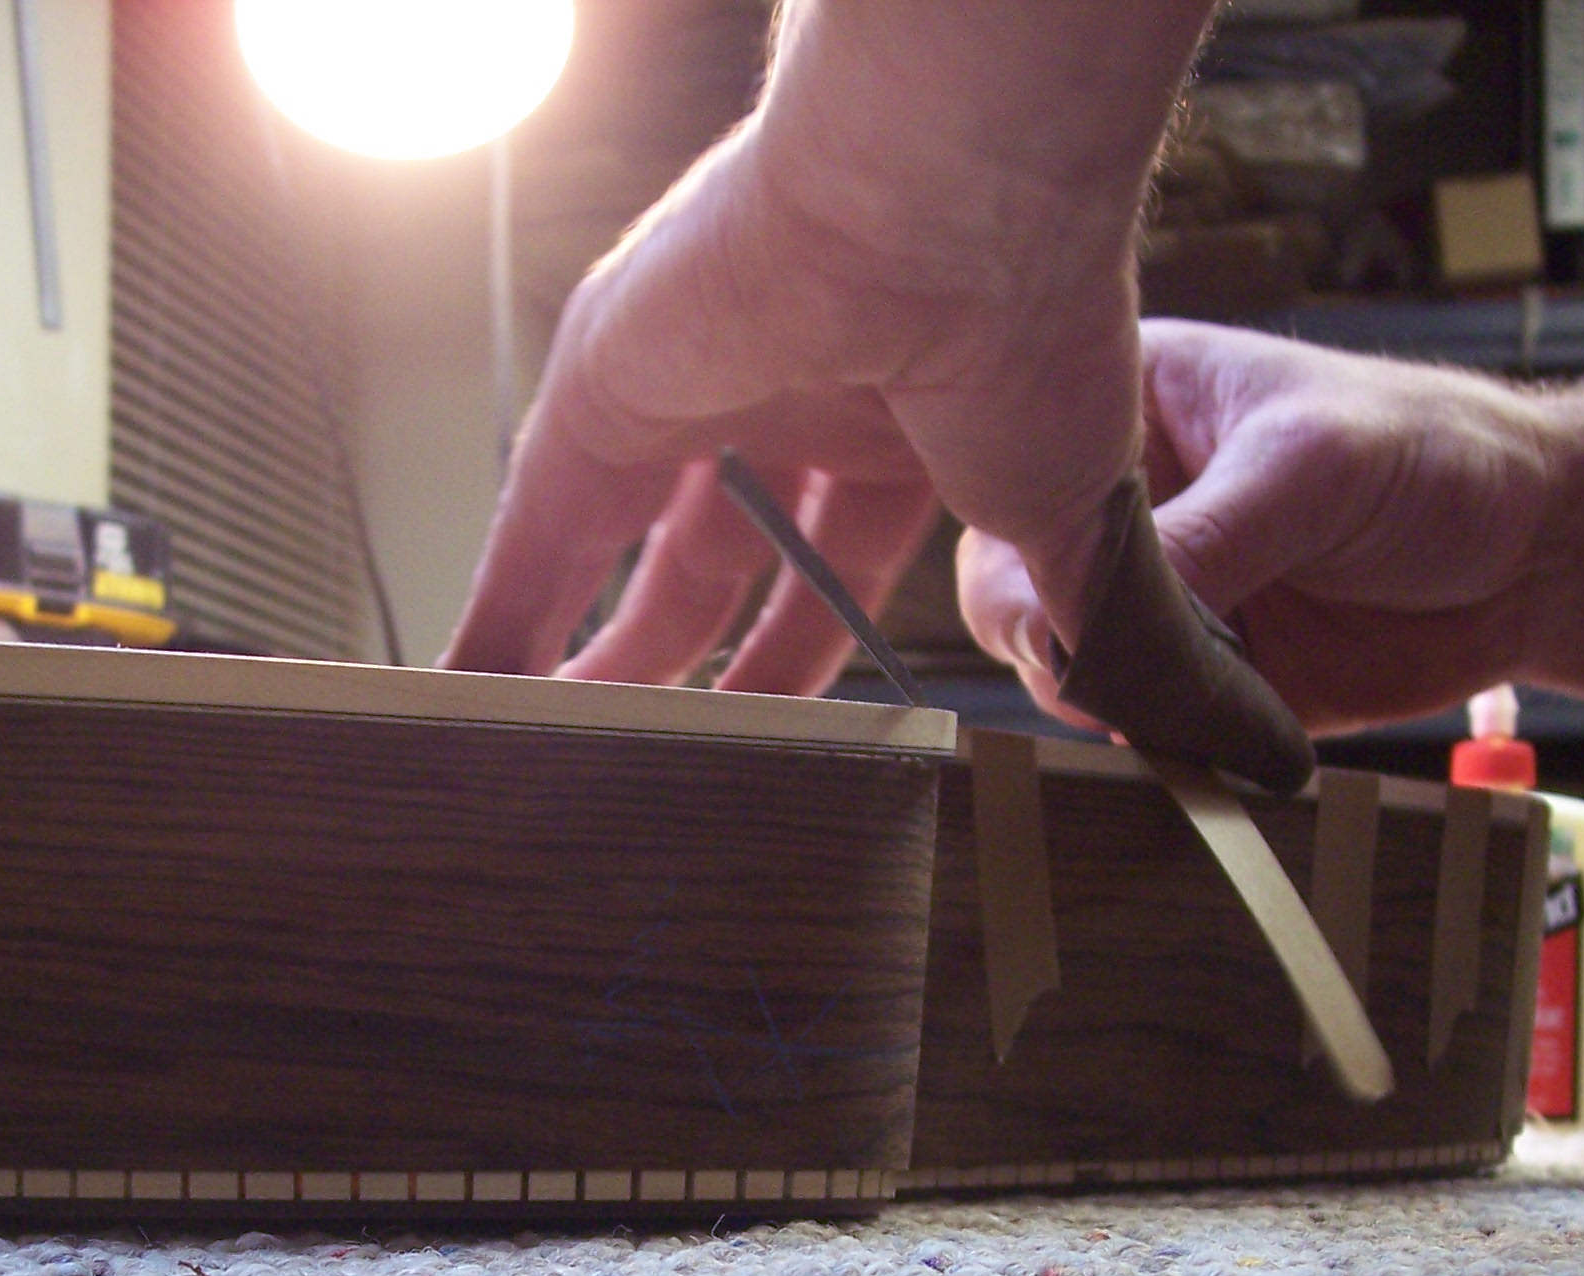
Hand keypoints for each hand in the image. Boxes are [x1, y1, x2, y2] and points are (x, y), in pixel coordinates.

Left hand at [444, 2, 1206, 693]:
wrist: (958, 207)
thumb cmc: (1032, 335)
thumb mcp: (1068, 515)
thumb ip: (1059, 608)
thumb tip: (1107, 686)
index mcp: (900, 430)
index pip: (825, 579)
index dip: (791, 666)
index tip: (777, 741)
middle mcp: (783, 398)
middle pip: (706, 567)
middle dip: (675, 669)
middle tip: (644, 758)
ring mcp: (687, 387)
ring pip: (612, 551)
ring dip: (577, 655)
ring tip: (546, 750)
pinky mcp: (602, 386)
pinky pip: (534, 531)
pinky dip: (501, 617)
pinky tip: (476, 697)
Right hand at [960, 320, 1564, 730]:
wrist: (1537, 551)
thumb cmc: (1431, 454)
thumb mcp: (1306, 470)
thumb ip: (1200, 540)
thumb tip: (1093, 627)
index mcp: (1130, 416)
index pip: (1026, 486)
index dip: (1027, 554)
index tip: (1071, 607)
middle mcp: (1131, 509)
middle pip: (1022, 589)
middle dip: (1062, 639)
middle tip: (1123, 672)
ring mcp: (1162, 600)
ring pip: (1076, 669)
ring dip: (1122, 697)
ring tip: (1202, 695)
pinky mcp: (1204, 680)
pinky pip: (1148, 725)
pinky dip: (1168, 741)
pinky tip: (1221, 729)